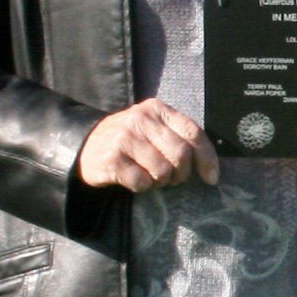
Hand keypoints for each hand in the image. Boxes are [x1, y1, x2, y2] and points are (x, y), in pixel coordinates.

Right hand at [74, 100, 217, 192]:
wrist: (85, 146)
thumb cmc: (129, 140)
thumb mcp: (152, 128)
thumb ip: (178, 137)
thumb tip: (210, 166)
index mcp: (157, 109)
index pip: (193, 132)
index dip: (207, 157)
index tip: (211, 178)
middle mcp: (141, 119)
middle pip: (181, 154)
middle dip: (181, 174)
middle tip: (171, 179)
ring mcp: (124, 138)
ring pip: (163, 171)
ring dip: (160, 182)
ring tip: (149, 176)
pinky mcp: (112, 158)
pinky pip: (142, 182)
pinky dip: (142, 187)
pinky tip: (133, 179)